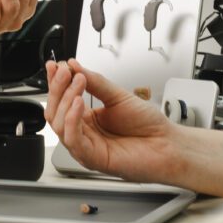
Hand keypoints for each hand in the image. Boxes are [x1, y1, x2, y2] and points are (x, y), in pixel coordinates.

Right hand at [44, 59, 176, 182]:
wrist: (167, 144)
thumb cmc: (148, 125)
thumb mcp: (118, 96)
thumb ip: (96, 82)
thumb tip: (75, 67)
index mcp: (87, 119)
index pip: (61, 100)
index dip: (55, 82)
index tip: (55, 65)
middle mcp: (84, 133)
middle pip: (55, 112)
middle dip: (57, 88)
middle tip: (66, 71)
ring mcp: (86, 146)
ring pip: (59, 125)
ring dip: (65, 100)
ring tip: (78, 82)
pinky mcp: (92, 158)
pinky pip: (73, 140)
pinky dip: (72, 120)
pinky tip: (78, 103)